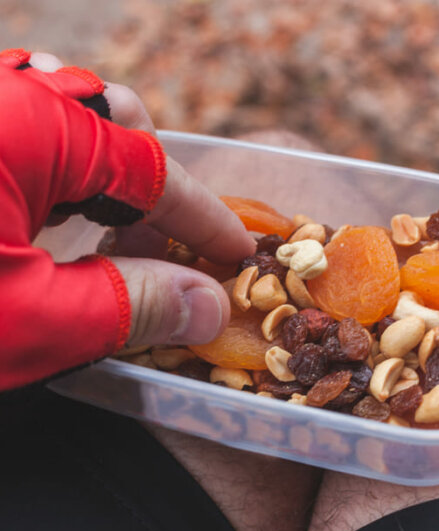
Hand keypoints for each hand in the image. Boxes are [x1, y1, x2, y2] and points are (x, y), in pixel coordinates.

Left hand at [0, 49, 254, 388]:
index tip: (238, 252)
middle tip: (167, 249)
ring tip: (115, 245)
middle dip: (153, 189)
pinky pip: (24, 136)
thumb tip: (210, 307)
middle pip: (112, 123)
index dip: (203, 218)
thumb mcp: (27, 324)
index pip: (150, 168)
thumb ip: (129, 307)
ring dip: (106, 184)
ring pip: (66, 124)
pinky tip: (52, 226)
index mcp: (28, 122)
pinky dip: (58, 179)